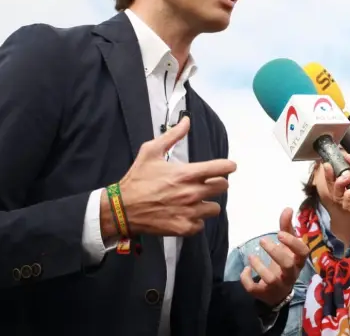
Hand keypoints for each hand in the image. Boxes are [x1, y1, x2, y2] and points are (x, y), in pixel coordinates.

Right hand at [101, 118, 237, 237]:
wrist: (121, 209)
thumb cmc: (137, 180)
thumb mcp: (151, 152)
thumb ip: (172, 136)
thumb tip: (187, 121)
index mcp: (187, 174)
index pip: (222, 168)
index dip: (228, 166)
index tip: (228, 167)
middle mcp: (192, 193)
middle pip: (223, 187)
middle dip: (217, 183)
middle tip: (205, 183)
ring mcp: (189, 212)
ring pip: (215, 208)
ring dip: (207, 203)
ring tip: (194, 201)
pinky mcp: (184, 228)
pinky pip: (202, 224)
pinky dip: (196, 220)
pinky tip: (185, 214)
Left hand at [241, 208, 308, 306]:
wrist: (278, 292)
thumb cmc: (284, 263)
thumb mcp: (287, 247)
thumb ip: (287, 228)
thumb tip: (288, 208)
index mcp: (298, 261)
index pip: (303, 252)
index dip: (293, 243)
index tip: (279, 234)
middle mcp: (290, 274)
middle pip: (287, 264)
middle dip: (274, 252)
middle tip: (262, 240)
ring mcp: (277, 285)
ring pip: (270, 278)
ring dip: (259, 266)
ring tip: (250, 255)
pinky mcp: (264, 293)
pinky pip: (254, 288)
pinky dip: (246, 279)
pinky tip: (245, 270)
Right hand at [324, 153, 349, 232]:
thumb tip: (346, 156)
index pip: (344, 178)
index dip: (335, 171)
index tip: (329, 162)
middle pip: (338, 189)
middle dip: (331, 178)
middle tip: (329, 168)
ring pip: (340, 198)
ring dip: (338, 186)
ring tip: (346, 177)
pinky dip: (348, 197)